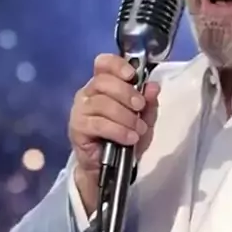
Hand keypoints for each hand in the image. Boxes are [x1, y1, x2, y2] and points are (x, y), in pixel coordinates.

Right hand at [68, 53, 159, 212]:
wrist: (111, 168)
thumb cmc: (125, 138)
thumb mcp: (143, 120)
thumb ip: (149, 103)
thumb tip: (154, 86)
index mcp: (103, 85)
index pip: (103, 63)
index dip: (116, 65)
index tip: (132, 75)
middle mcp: (87, 93)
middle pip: (103, 81)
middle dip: (126, 93)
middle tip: (140, 108)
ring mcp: (80, 110)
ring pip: (102, 103)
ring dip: (125, 117)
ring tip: (138, 130)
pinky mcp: (77, 128)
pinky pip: (98, 124)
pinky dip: (118, 130)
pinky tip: (129, 138)